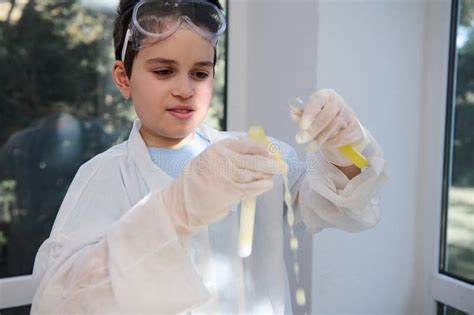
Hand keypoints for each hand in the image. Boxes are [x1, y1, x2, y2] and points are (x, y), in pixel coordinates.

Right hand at [159, 138, 283, 234]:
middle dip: (270, 162)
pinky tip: (267, 185)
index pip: (248, 144)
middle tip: (280, 166)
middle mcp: (224, 158)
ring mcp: (228, 175)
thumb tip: (254, 154)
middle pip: (256, 158)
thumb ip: (227, 156)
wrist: (180, 204)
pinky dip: (263, 186)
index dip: (262, 149)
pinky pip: (254, 188)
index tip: (270, 153)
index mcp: (218, 148)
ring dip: (267, 175)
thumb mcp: (208, 160)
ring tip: (272, 176)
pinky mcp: (232, 191)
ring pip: (256, 173)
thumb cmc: (195, 183)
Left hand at [290, 89, 367, 166]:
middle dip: (312, 130)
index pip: (317, 100)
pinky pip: (341, 136)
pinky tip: (325, 145)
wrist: (344, 129)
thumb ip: (301, 115)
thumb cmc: (323, 119)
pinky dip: (331, 142)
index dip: (309, 113)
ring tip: (310, 146)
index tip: (302, 126)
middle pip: (326, 116)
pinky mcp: (354, 126)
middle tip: (300, 140)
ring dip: (320, 139)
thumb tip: (293, 113)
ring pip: (333, 127)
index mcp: (325, 95)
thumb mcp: (310, 115)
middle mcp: (338, 101)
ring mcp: (348, 113)